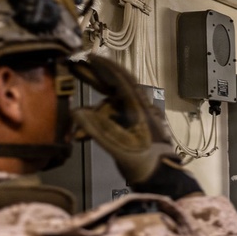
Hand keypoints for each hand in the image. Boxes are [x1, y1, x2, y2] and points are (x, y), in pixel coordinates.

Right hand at [70, 56, 200, 197]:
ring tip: (78, 132)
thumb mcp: (120, 146)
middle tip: (75, 67)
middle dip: (95, 79)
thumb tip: (76, 113)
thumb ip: (97, 129)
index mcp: (139, 108)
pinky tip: (82, 136)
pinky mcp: (133, 130)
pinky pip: (112, 121)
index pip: (122, 80)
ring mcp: (137, 120)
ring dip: (93, 116)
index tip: (89, 56)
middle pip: (115, 88)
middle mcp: (139, 109)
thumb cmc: (145, 162)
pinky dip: (98, 126)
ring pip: (110, 109)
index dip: (105, 67)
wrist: (161, 179)